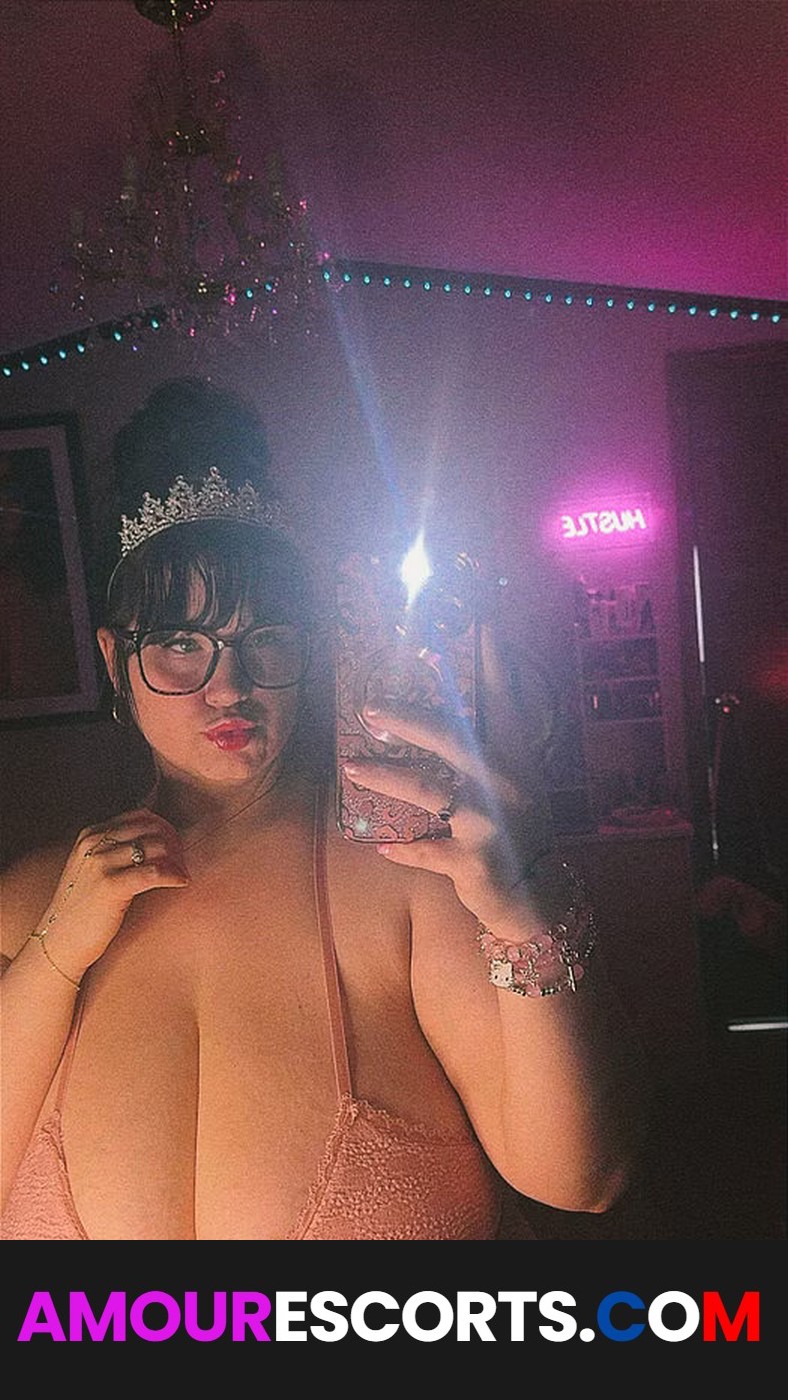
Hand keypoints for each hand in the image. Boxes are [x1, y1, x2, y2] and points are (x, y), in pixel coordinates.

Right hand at [32, 808, 189, 980]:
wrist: (60, 940)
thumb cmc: (82, 908)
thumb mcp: (91, 868)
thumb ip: (114, 849)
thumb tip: (156, 836)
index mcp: (90, 835)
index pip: (139, 815)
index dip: (163, 827)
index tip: (175, 845)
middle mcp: (94, 843)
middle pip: (151, 827)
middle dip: (173, 841)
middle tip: (182, 860)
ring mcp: (101, 863)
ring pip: (156, 847)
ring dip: (176, 859)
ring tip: (181, 873)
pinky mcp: (111, 886)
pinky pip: (155, 872)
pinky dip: (174, 875)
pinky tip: (182, 882)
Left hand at [342, 626, 554, 926]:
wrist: (539, 895)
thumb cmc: (522, 830)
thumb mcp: (520, 782)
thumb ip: (495, 744)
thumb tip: (465, 698)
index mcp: (517, 758)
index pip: (504, 699)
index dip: (491, 660)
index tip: (479, 621)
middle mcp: (505, 783)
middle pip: (449, 737)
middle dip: (406, 719)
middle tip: (368, 706)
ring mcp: (488, 821)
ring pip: (426, 790)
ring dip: (384, 776)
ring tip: (352, 765)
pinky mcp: (471, 859)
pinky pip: (426, 850)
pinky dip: (404, 850)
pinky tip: (380, 847)